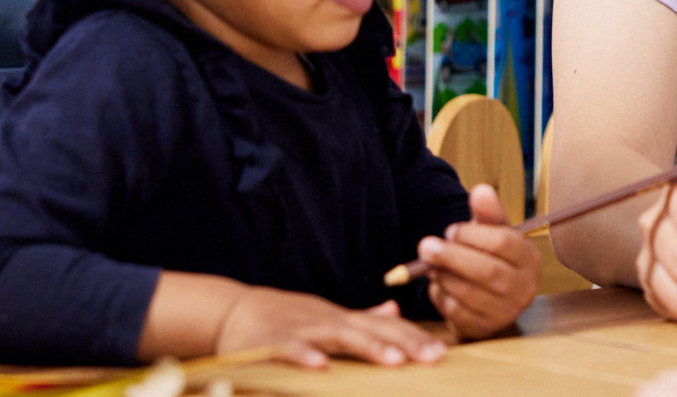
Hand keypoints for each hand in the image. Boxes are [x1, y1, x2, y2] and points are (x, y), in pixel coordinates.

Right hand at [214, 288, 444, 368]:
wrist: (232, 311)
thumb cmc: (285, 318)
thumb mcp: (327, 317)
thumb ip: (361, 318)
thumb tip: (393, 309)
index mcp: (342, 319)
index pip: (386, 326)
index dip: (414, 338)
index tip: (444, 353)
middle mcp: (328, 321)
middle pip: (373, 330)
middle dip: (405, 344)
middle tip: (435, 357)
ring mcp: (302, 329)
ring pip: (340, 337)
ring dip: (368, 347)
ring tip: (396, 361)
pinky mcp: (272, 342)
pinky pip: (290, 350)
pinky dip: (305, 356)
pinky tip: (322, 367)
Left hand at [418, 184, 542, 338]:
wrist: (492, 298)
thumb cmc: (492, 257)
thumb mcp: (493, 232)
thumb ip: (487, 212)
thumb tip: (480, 190)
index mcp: (530, 259)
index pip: (503, 243)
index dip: (473, 235)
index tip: (451, 229)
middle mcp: (525, 288)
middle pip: (488, 272)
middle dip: (453, 257)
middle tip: (425, 245)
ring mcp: (506, 312)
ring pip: (471, 294)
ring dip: (444, 277)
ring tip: (428, 265)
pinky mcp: (485, 329)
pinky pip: (459, 314)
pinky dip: (442, 297)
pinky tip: (436, 285)